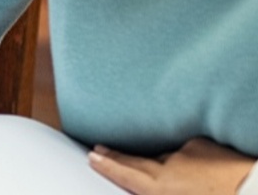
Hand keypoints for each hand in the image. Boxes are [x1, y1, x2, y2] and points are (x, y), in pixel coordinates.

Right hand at [90, 138, 253, 193]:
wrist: (252, 189)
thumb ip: (158, 190)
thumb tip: (145, 187)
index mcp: (159, 185)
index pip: (126, 172)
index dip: (107, 164)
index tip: (94, 156)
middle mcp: (169, 165)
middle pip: (137, 159)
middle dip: (117, 155)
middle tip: (101, 149)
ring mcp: (188, 151)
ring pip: (168, 156)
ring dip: (162, 160)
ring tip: (155, 163)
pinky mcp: (207, 144)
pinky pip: (190, 150)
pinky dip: (189, 157)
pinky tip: (195, 164)